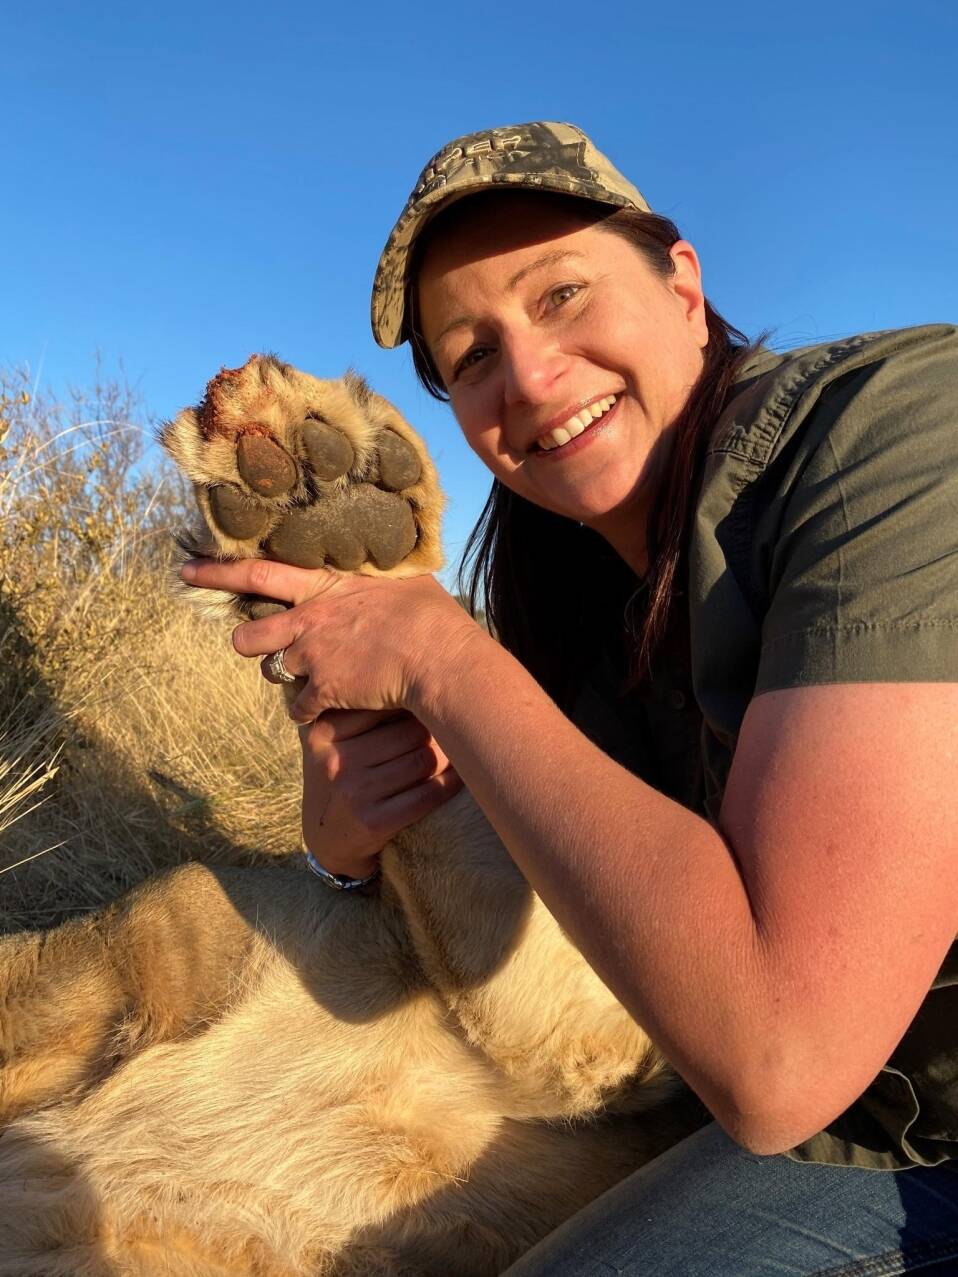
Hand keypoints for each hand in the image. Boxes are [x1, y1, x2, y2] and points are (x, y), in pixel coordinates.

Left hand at [179, 557, 481, 723]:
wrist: (438, 657)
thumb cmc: (429, 613)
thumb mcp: (401, 576)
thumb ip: (377, 573)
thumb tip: (384, 559)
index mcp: (323, 586)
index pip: (258, 572)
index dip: (218, 572)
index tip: (187, 570)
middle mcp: (308, 619)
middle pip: (249, 635)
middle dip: (247, 642)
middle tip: (256, 645)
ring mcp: (313, 657)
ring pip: (273, 672)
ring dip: (288, 676)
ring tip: (313, 676)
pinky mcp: (324, 690)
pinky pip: (300, 709)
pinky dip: (311, 711)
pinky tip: (330, 708)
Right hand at [299, 708, 461, 878]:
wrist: (328, 838)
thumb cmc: (340, 773)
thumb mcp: (330, 740)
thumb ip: (351, 706)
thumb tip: (412, 671)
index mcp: (322, 734)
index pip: (381, 704)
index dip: (413, 702)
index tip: (432, 697)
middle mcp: (335, 761)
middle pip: (408, 732)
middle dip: (435, 728)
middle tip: (454, 723)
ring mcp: (354, 793)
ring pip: (423, 761)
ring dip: (448, 754)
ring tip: (458, 747)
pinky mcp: (374, 822)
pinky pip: (428, 794)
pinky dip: (450, 783)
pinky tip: (460, 775)